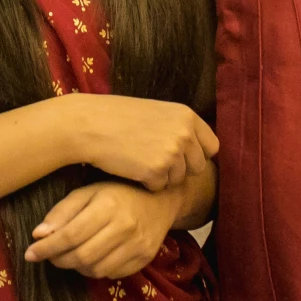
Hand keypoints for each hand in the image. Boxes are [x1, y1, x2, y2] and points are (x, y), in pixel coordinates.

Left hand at [26, 178, 183, 278]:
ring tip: (69, 255)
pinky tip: (91, 258)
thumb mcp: (88, 193)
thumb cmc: (118, 192)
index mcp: (108, 206)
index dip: (46, 248)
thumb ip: (63, 212)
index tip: (30, 254)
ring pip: (96, 269)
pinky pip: (112, 274)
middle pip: (82, 256)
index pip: (70, 235)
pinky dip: (95, 270)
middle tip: (48, 256)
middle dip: (58, 260)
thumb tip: (38, 234)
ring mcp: (138, 245)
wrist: (161, 199)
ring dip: (76, 267)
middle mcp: (125, 227)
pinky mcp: (145, 258)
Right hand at [61, 93, 217, 192]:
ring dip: (161, 176)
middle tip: (155, 160)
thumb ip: (179, 127)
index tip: (182, 157)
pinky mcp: (156, 172)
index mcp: (187, 116)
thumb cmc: (117, 116)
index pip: (212, 146)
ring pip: (178, 180)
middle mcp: (185, 134)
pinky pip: (159, 188)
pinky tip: (130, 167)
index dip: (197, 154)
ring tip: (139, 159)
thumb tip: (198, 148)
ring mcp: (172, 153)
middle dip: (180, 169)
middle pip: (197, 167)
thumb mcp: (156, 112)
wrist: (88, 124)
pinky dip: (146, 183)